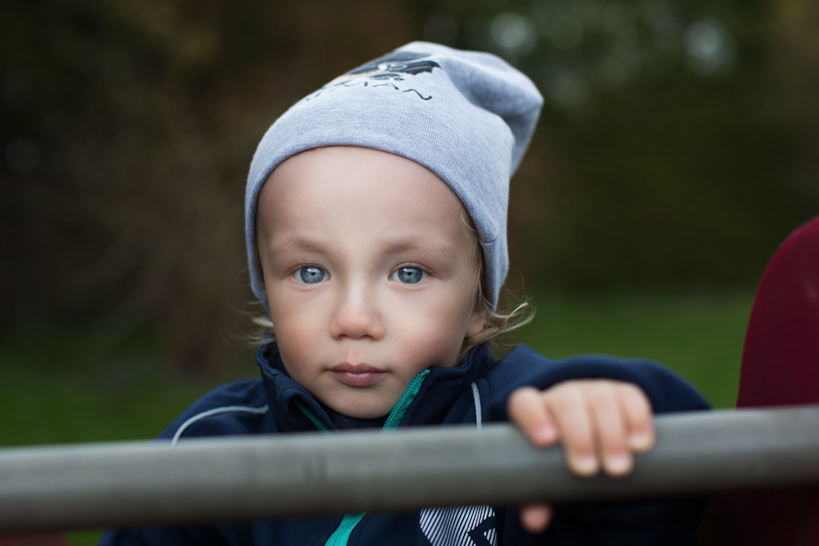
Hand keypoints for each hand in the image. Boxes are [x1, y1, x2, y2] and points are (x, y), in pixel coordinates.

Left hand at [507, 380, 655, 532]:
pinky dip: (638, 420)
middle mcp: (563, 395)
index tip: (546, 442)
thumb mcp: (545, 473)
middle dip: (578, 436)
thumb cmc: (559, 457)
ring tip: (617, 469)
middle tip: (587, 470)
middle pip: (567, 402)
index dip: (533, 418)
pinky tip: (640, 445)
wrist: (591, 434)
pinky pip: (631, 397)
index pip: (525, 403)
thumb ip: (538, 493)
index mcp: (533, 409)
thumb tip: (535, 521)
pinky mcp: (623, 393)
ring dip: (611, 434)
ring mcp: (593, 390)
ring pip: (601, 399)